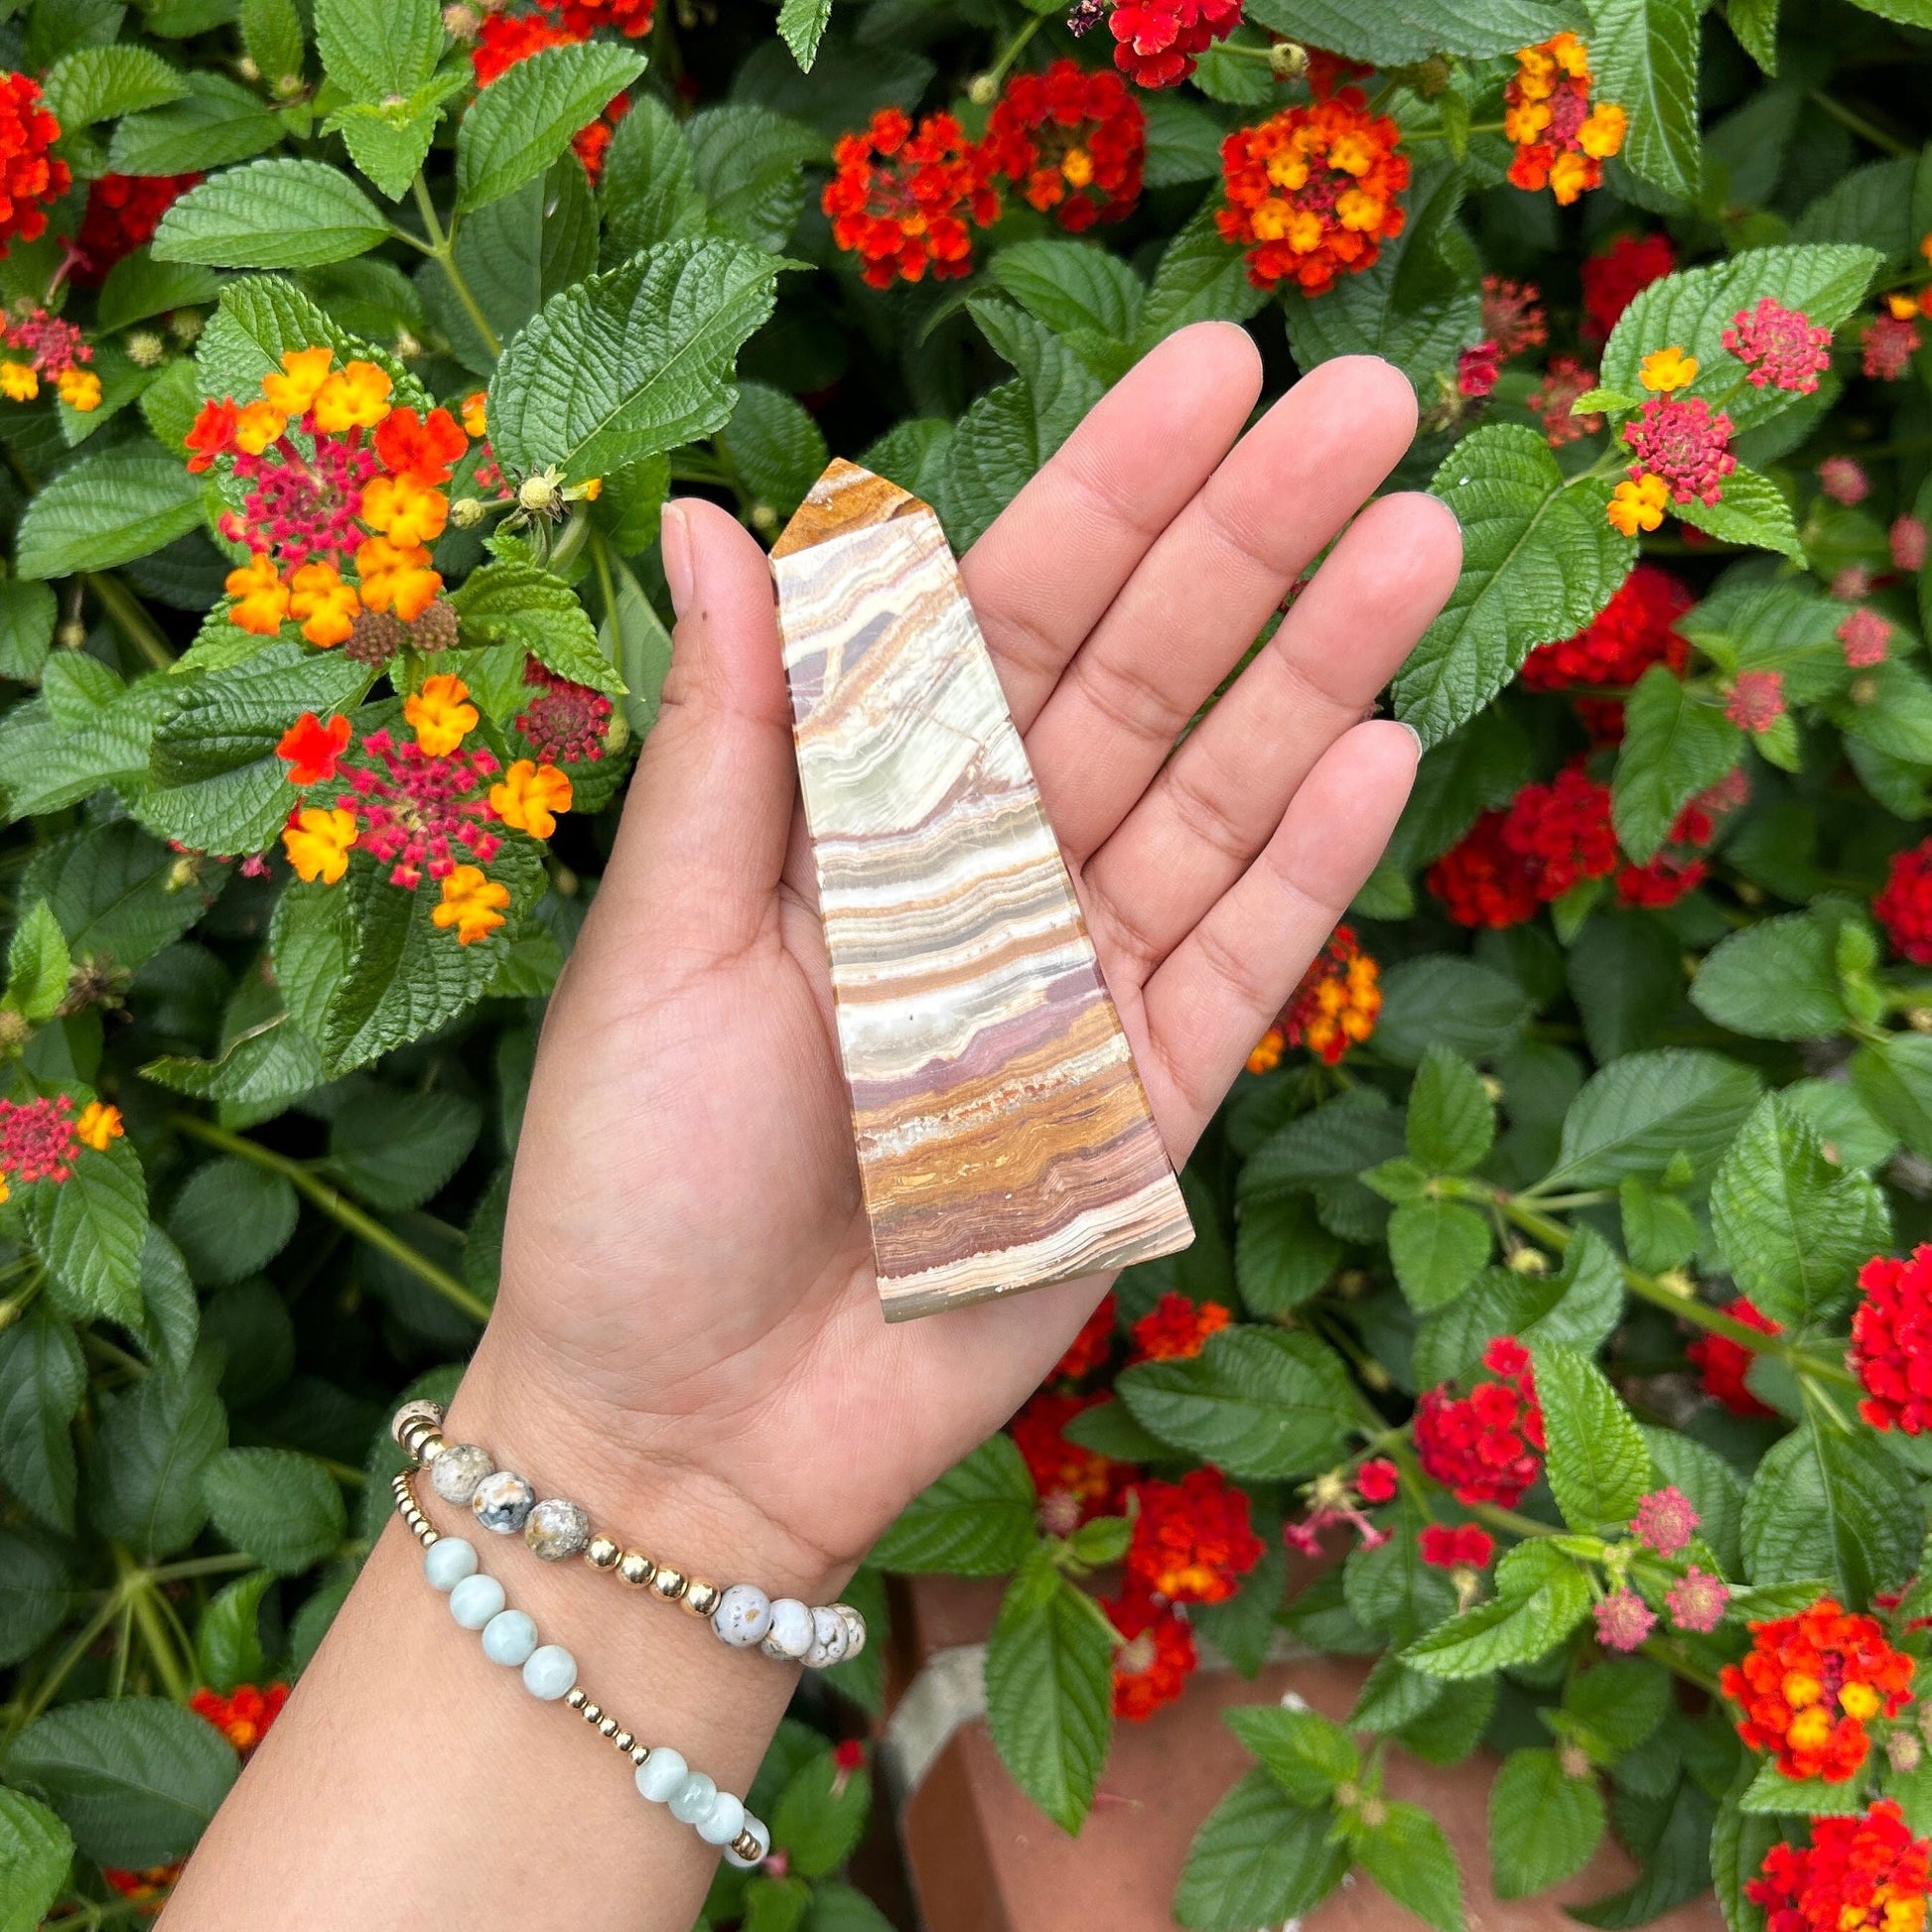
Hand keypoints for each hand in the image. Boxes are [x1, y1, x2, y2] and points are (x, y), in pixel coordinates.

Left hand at [456, 327, 1460, 1592]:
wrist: (688, 1424)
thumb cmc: (635, 1181)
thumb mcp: (658, 944)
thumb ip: (733, 742)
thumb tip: (709, 517)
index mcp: (862, 817)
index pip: (1002, 617)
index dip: (1109, 492)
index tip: (1212, 364)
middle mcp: (986, 879)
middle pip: (1140, 684)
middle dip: (1251, 545)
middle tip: (1375, 400)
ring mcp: (1079, 989)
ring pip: (1215, 803)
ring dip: (1316, 674)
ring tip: (1416, 539)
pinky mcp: (1144, 1111)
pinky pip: (1241, 967)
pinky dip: (1307, 867)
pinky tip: (1382, 746)